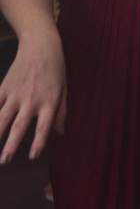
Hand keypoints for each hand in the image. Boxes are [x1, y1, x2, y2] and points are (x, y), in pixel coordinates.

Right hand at [0, 33, 65, 163]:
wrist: (41, 46)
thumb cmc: (56, 70)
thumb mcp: (65, 90)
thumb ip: (61, 113)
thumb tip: (60, 133)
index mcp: (49, 102)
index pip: (43, 126)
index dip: (38, 142)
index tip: (32, 156)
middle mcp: (31, 100)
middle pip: (19, 126)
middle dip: (10, 145)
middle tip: (4, 161)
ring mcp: (15, 93)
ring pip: (2, 117)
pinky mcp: (4, 87)